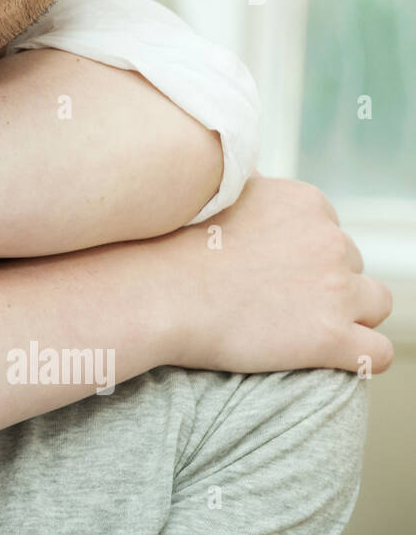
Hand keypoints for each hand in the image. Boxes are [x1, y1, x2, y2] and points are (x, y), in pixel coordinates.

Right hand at [155, 176, 392, 373]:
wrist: (156, 295)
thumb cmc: (171, 248)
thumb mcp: (213, 194)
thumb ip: (247, 187)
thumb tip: (246, 177)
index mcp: (306, 203)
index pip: (330, 231)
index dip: (303, 256)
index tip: (272, 273)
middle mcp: (330, 240)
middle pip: (352, 266)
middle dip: (324, 284)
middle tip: (277, 302)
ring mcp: (335, 289)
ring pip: (375, 304)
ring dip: (349, 316)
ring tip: (303, 329)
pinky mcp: (331, 337)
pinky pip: (377, 353)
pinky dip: (358, 356)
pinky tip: (328, 358)